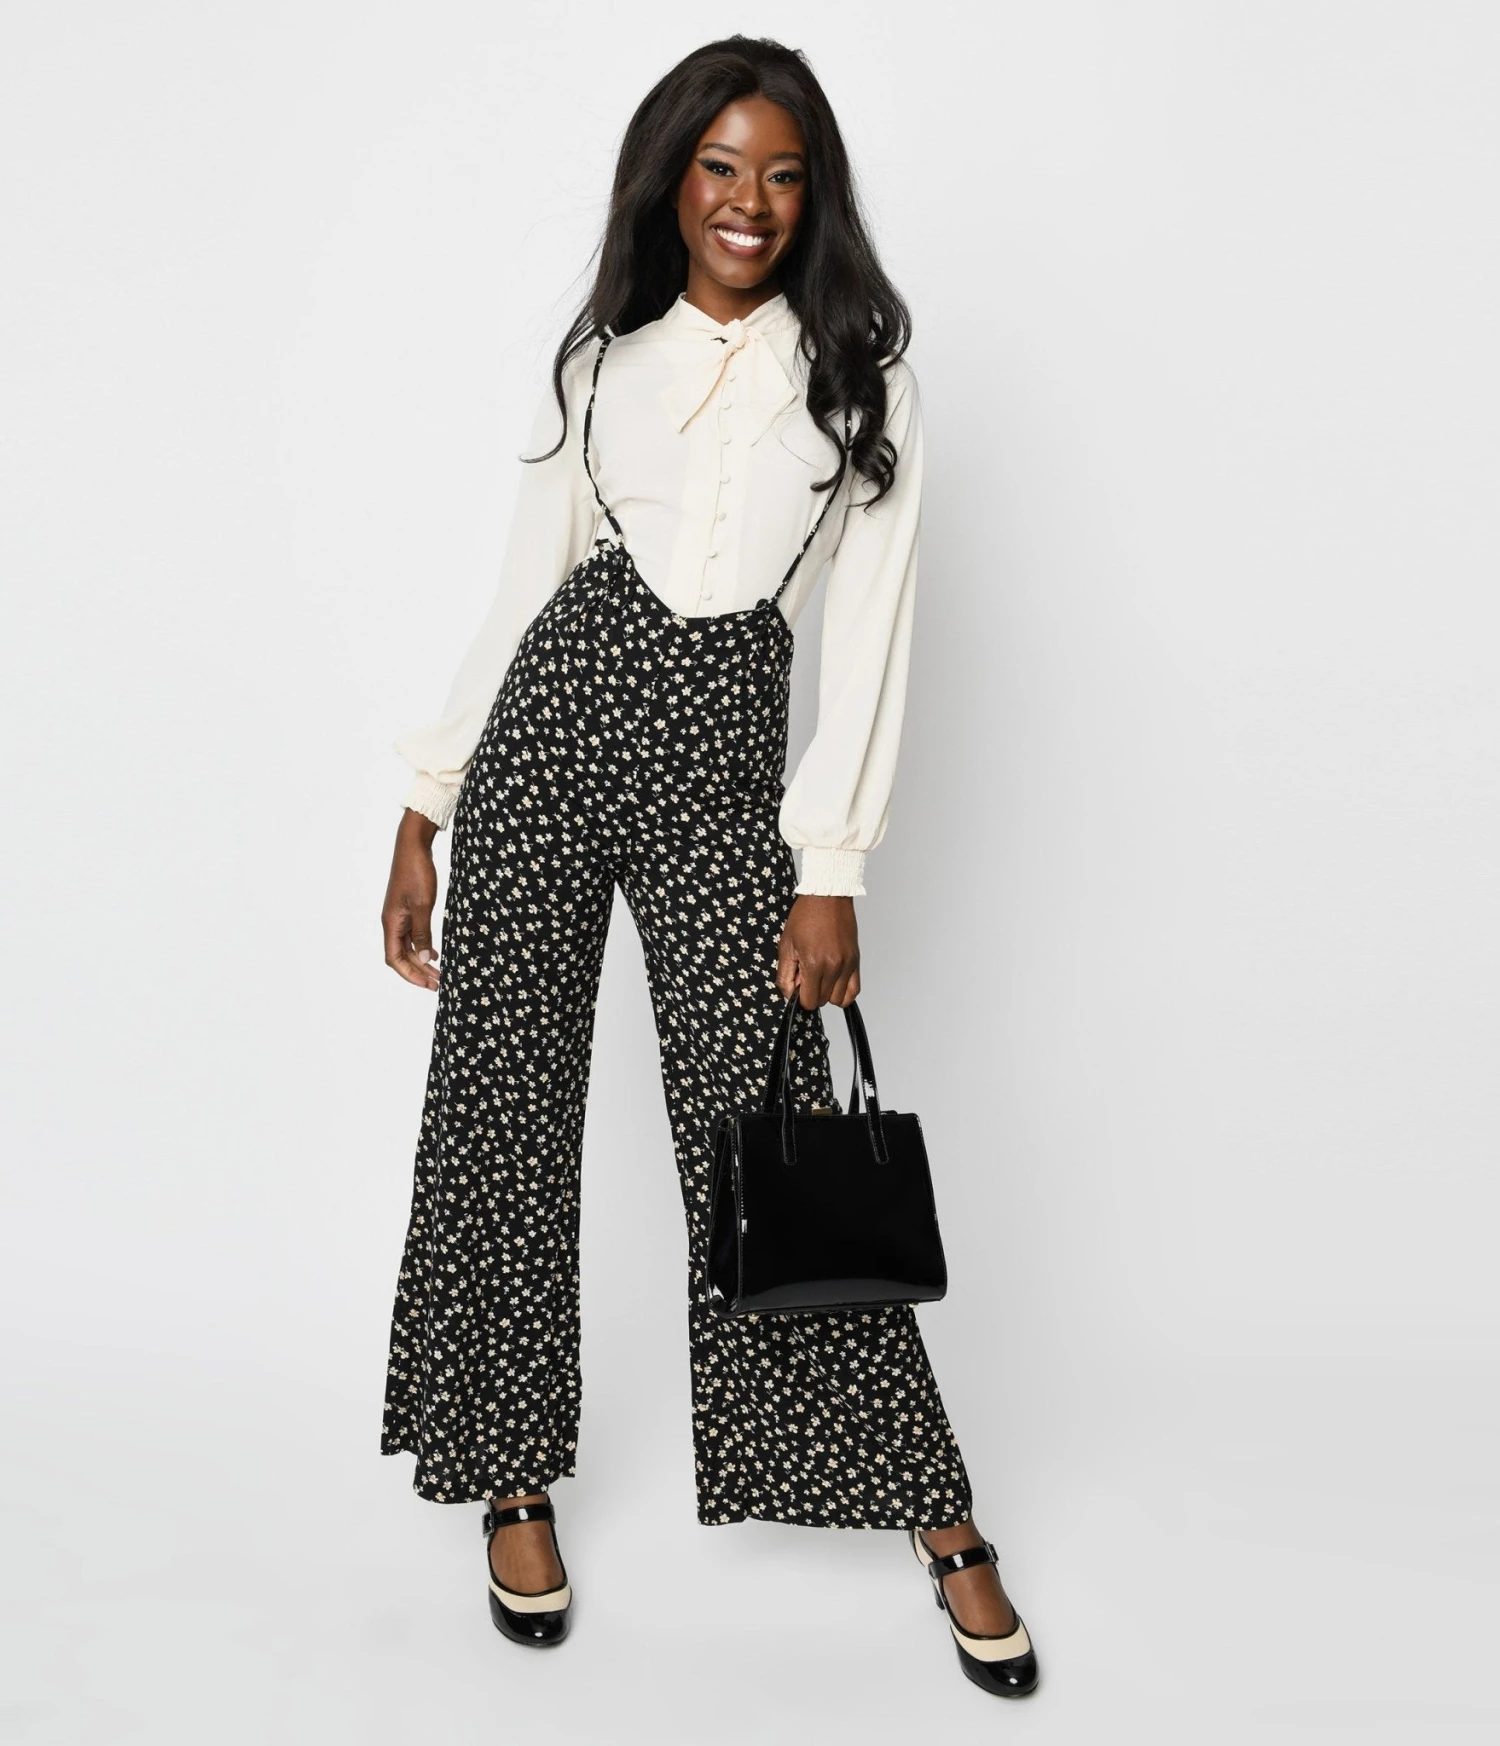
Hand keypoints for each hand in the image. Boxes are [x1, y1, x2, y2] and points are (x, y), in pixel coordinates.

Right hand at [383, 809, 440, 990]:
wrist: (413, 846)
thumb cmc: (416, 872)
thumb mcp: (423, 905)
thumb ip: (423, 932)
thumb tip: (425, 958)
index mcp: (391, 923)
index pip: (395, 959)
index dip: (410, 974)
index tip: (428, 985)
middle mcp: (392, 922)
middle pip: (402, 956)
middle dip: (418, 971)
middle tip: (438, 983)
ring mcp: (399, 915)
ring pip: (408, 946)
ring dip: (422, 960)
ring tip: (439, 972)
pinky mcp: (408, 908)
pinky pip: (413, 934)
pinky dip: (423, 945)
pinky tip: (434, 951)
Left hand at [775, 894, 859, 1008]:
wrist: (827, 896)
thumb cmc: (806, 916)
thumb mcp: (786, 945)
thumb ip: (785, 974)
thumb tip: (789, 993)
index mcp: (814, 963)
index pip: (809, 1001)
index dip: (800, 997)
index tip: (798, 984)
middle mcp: (833, 967)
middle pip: (823, 1001)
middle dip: (813, 993)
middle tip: (807, 975)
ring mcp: (847, 964)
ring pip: (839, 999)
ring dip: (828, 993)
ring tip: (821, 976)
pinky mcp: (855, 960)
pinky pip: (854, 990)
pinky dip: (844, 992)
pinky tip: (834, 981)